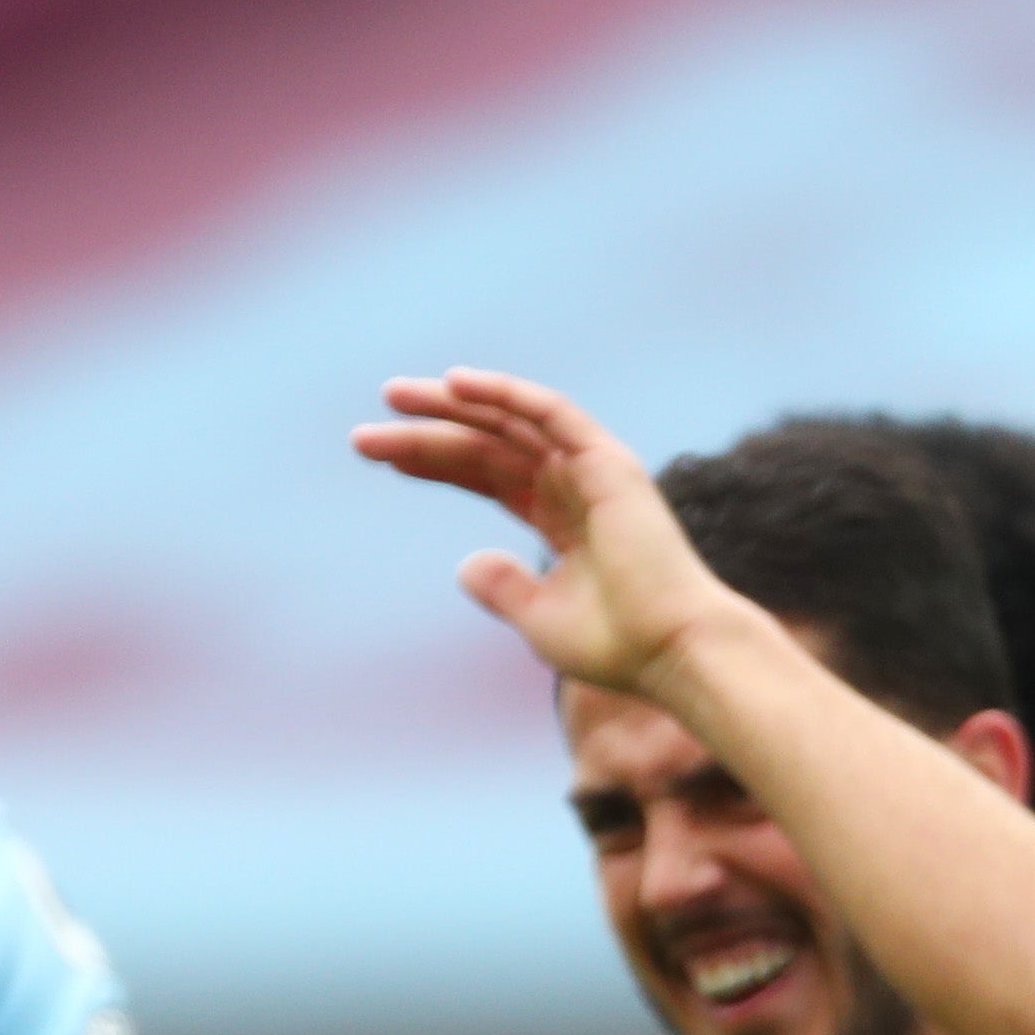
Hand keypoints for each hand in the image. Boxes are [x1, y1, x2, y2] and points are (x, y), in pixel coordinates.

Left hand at [351, 370, 749, 700]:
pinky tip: (456, 384)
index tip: (382, 456)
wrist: (670, 650)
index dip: (435, 463)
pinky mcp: (608, 464)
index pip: (486, 475)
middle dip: (426, 434)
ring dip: (452, 406)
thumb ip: (502, 588)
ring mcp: (592, 470)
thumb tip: (464, 564)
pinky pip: (551, 414)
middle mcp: (573, 484)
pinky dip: (506, 394)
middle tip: (364, 434)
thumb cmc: (615, 644)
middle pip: (487, 446)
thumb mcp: (539, 617)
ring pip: (509, 423)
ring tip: (393, 397)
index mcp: (559, 517)